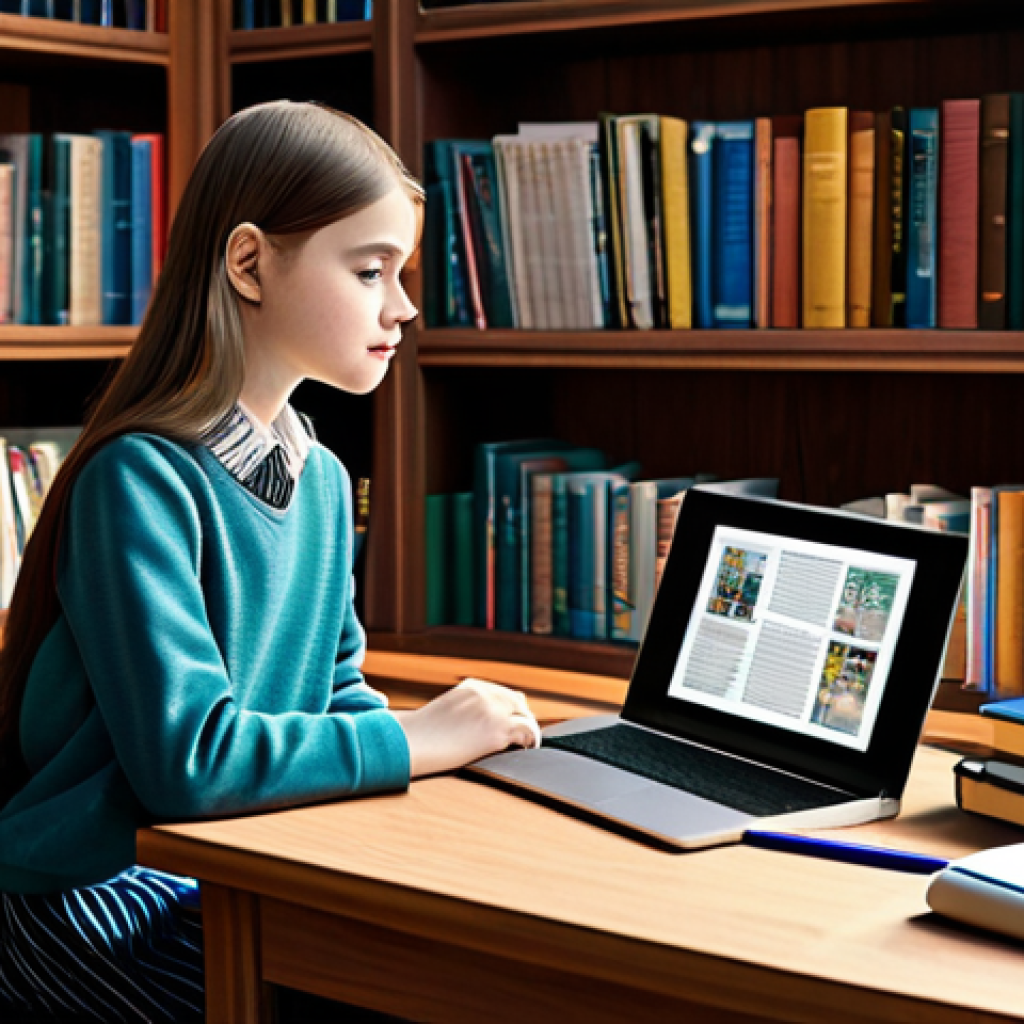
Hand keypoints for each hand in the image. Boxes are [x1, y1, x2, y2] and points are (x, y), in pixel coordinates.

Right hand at [395, 677, 540, 778]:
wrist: (410, 742)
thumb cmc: (421, 733)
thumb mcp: (445, 710)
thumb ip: (465, 709)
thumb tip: (477, 724)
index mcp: (472, 686)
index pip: (503, 693)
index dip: (511, 709)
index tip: (513, 721)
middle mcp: (485, 694)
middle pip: (517, 702)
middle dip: (521, 717)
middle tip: (522, 735)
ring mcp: (492, 711)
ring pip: (526, 716)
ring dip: (528, 729)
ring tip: (528, 743)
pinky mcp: (496, 731)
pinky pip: (527, 731)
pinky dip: (531, 739)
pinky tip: (528, 748)